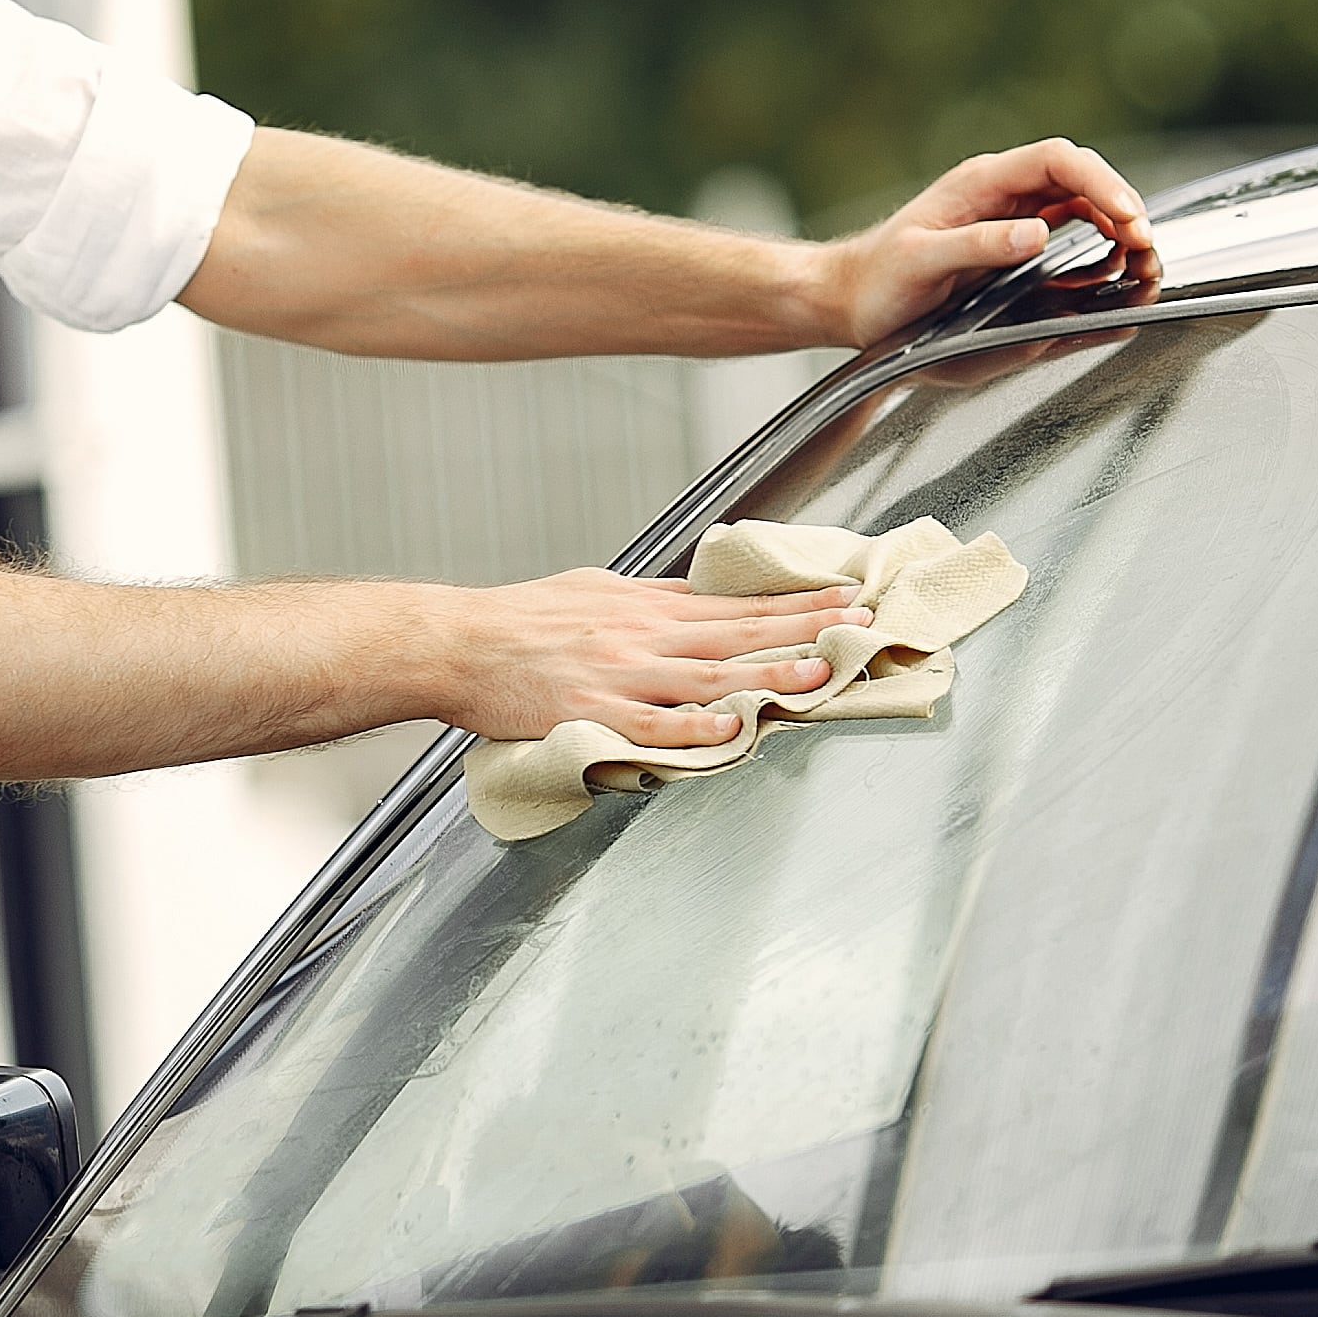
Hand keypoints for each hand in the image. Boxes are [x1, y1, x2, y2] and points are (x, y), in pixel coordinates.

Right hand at [442, 570, 857, 747]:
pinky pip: (651, 723)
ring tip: (817, 673)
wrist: (458, 642)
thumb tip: (699, 597)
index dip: (798, 605)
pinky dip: (693, 726)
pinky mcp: (590, 711)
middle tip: (859, 628)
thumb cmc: (520, 619)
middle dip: (805, 630)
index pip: (739, 605)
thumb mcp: (596, 589)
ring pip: (707, 675)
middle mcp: (642, 636)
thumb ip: (652, 600)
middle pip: (739, 634)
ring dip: (767, 674)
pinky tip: (730, 727)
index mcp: (646, 607)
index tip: (846, 602)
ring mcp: (619, 675)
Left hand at [815, 138, 1155, 346]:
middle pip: (1080, 181)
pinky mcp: (1015, 245)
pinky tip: (1115, 268)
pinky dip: (1100, 248)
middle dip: (1121, 207)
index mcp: (980, 184)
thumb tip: (1036, 234)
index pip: (1056, 161)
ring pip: (1082, 207)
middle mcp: (1001, 193)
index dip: (1100, 183)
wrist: (853, 298)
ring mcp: (1011, 217)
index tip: (1127, 217)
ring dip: (1118, 228)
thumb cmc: (878, 280)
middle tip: (1145, 247)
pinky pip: (1070, 236)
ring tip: (1142, 261)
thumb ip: (976, 245)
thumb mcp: (920, 261)